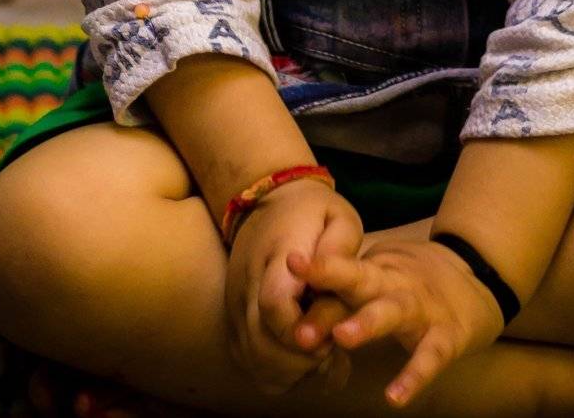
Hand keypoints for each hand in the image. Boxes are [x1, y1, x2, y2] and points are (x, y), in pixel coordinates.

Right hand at [223, 179, 362, 395]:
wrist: (267, 201)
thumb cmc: (312, 213)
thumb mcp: (339, 218)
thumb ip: (340, 251)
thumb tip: (333, 286)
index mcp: (277, 256)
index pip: (274, 303)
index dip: (300, 330)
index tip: (327, 337)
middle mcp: (248, 283)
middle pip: (260, 341)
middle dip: (300, 359)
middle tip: (329, 350)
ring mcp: (235, 303)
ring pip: (252, 358)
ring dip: (288, 370)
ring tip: (316, 357)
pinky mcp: (233, 317)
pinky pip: (246, 360)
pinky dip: (272, 371)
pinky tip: (298, 361)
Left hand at [288, 237, 504, 407]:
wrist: (479, 273)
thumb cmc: (413, 281)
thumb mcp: (379, 278)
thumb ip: (341, 298)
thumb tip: (291, 323)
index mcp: (374, 271)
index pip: (340, 271)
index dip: (315, 271)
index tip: (289, 262)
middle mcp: (394, 284)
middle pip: (360, 279)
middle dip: (332, 283)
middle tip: (304, 301)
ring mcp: (422, 308)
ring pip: (393, 310)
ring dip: (368, 321)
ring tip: (343, 337)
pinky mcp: (447, 335)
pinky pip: (429, 357)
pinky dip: (414, 376)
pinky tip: (395, 398)